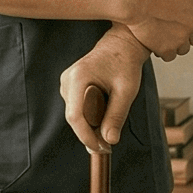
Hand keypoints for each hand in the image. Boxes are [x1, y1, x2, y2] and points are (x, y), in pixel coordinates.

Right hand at [61, 26, 148, 153]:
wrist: (122, 44)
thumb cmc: (125, 62)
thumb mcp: (126, 90)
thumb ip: (117, 115)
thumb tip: (109, 140)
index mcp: (78, 77)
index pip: (75, 116)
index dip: (86, 136)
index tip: (100, 148)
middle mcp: (68, 79)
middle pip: (74, 117)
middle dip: (90, 133)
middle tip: (108, 145)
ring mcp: (67, 82)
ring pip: (75, 115)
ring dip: (90, 124)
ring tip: (109, 125)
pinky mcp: (70, 86)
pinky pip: (77, 108)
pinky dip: (89, 116)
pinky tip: (103, 115)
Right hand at [120, 0, 192, 50]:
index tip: (186, 18)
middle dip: (186, 32)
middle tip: (171, 25)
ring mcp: (181, 39)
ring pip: (184, 47)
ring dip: (176, 43)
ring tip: (162, 34)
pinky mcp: (167, 49)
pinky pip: (171, 56)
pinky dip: (165, 51)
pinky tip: (155, 41)